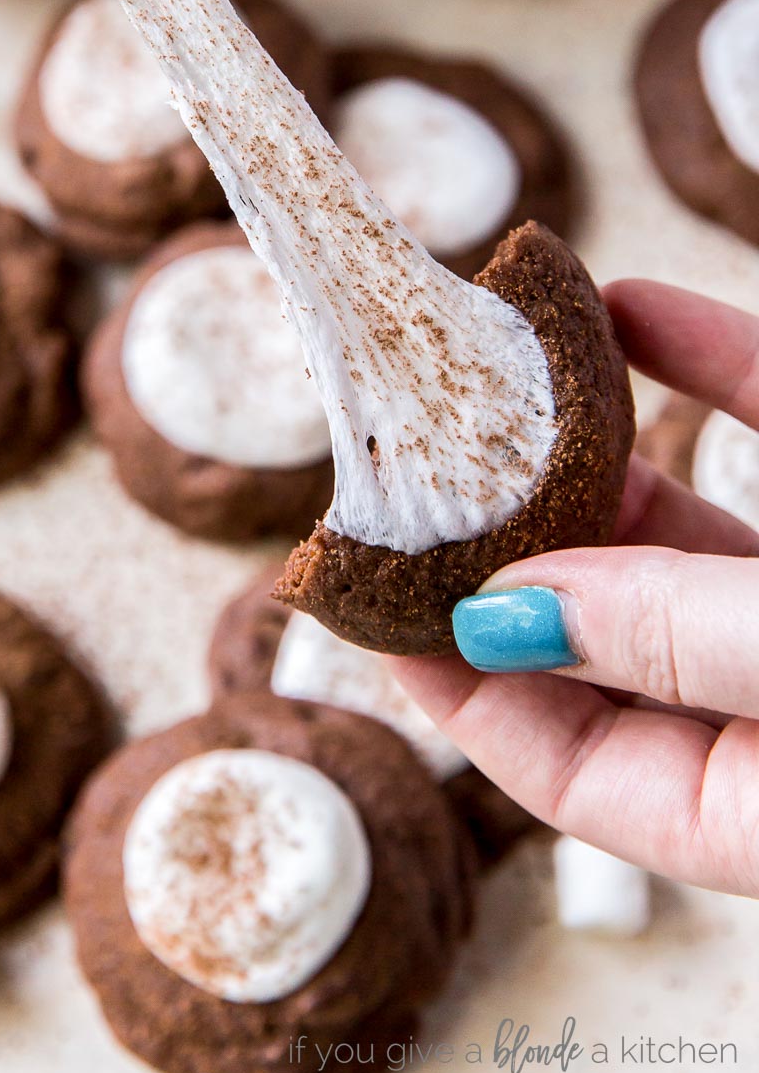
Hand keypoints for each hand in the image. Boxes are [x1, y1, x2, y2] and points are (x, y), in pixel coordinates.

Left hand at [395, 279, 758, 896]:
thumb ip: (671, 639)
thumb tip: (500, 611)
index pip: (569, 768)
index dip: (456, 684)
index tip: (362, 594)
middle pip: (612, 632)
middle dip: (512, 542)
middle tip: (408, 464)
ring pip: (689, 526)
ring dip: (595, 444)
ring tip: (489, 378)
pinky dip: (709, 363)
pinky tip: (628, 304)